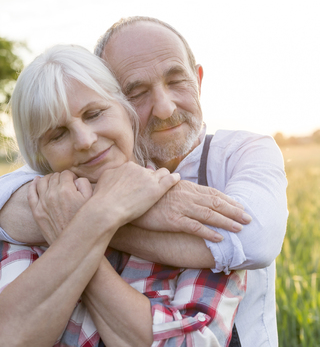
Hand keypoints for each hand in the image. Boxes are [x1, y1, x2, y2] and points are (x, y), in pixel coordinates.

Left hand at [28, 171, 92, 244]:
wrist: (74, 243)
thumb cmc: (85, 222)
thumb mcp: (91, 200)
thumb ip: (84, 183)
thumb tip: (75, 179)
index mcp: (66, 190)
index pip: (66, 173)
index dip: (71, 176)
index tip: (74, 181)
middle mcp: (52, 194)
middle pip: (54, 176)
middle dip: (60, 177)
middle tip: (66, 183)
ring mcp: (42, 203)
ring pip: (42, 182)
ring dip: (48, 178)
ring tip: (53, 181)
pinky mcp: (36, 212)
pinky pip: (31, 193)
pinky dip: (33, 185)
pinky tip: (36, 181)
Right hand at [93, 162, 179, 226]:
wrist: (106, 208)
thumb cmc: (102, 197)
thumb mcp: (104, 178)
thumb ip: (113, 173)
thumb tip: (116, 172)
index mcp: (127, 166)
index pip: (137, 170)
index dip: (139, 177)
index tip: (139, 184)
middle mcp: (139, 169)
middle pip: (149, 171)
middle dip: (150, 178)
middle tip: (150, 188)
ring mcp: (149, 179)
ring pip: (162, 173)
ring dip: (163, 177)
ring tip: (166, 182)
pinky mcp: (156, 190)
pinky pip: (170, 179)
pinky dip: (174, 178)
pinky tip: (177, 178)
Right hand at [132, 180, 251, 241]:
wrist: (129, 199)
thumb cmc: (147, 194)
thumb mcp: (164, 186)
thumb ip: (177, 186)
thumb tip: (182, 180)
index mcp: (186, 187)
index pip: (213, 193)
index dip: (228, 200)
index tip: (240, 207)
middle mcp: (187, 196)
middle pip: (215, 203)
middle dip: (234, 211)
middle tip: (249, 219)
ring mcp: (180, 208)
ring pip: (209, 214)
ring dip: (226, 222)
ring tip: (239, 229)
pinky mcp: (173, 220)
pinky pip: (194, 226)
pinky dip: (208, 232)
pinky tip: (219, 238)